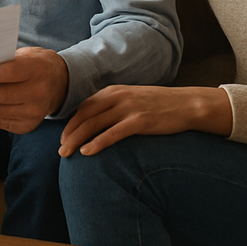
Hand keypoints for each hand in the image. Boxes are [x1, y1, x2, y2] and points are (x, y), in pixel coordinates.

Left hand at [0, 47, 67, 133]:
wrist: (60, 81)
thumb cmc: (33, 63)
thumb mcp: (23, 55)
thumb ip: (2, 62)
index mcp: (37, 69)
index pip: (10, 73)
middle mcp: (39, 92)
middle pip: (1, 96)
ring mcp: (37, 111)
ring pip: (0, 111)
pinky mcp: (31, 125)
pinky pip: (4, 123)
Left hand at [58, 84, 233, 157]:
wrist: (186, 104)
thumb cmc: (158, 105)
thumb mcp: (131, 99)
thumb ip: (113, 106)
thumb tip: (96, 119)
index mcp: (112, 91)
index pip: (83, 107)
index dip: (70, 123)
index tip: (63, 137)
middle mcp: (116, 97)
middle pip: (84, 116)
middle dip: (69, 133)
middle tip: (60, 149)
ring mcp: (127, 108)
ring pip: (93, 124)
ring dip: (77, 140)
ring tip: (67, 153)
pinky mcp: (139, 121)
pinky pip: (112, 134)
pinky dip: (97, 143)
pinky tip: (87, 152)